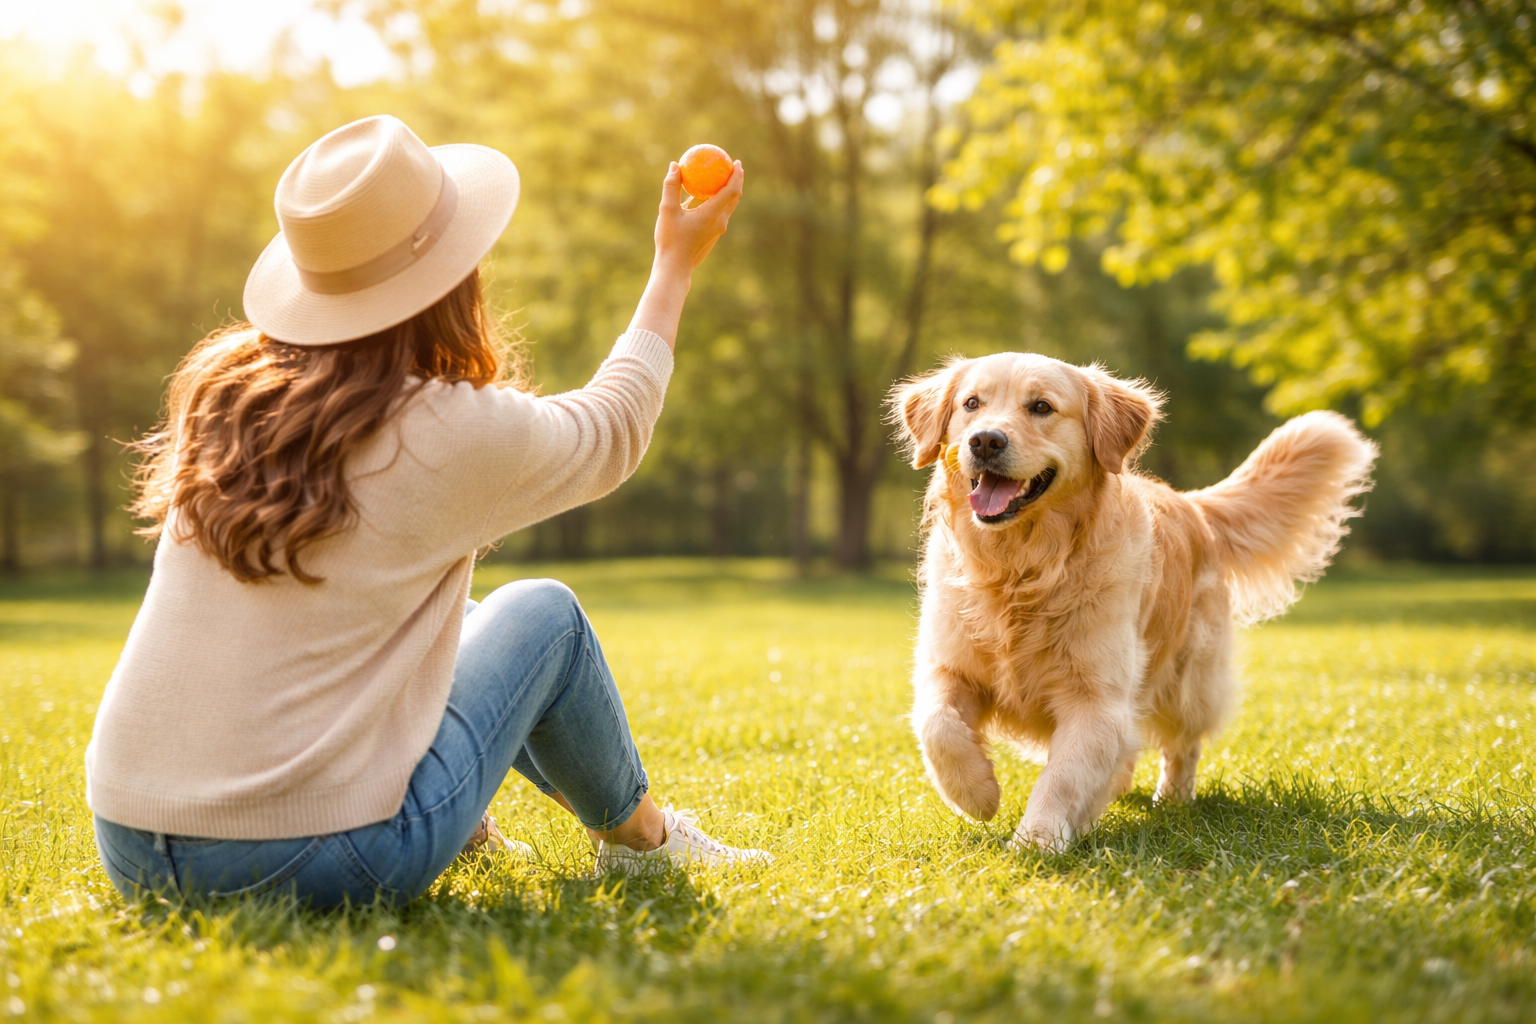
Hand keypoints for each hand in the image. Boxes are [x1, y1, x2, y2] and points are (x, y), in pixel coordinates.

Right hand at [653, 160, 743, 274]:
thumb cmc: (670, 240)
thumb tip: (674, 166)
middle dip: (736, 181)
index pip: (732, 191)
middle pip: (734, 198)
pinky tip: (703, 198)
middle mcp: (720, 222)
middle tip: (733, 166)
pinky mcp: (712, 236)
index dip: (737, 175)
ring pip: (727, 207)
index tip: (737, 162)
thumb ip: (671, 187)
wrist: (675, 268)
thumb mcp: (667, 211)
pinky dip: (716, 203)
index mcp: (712, 214)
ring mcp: (717, 231)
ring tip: (720, 179)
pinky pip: (718, 215)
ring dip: (727, 192)